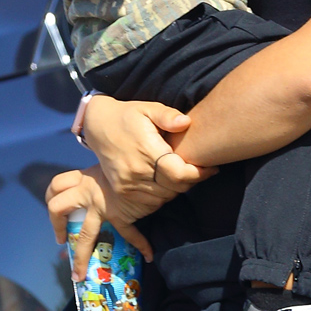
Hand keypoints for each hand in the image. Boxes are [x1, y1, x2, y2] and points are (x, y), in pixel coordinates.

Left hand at [46, 164, 162, 279]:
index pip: (57, 184)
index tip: (54, 206)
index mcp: (86, 176)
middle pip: (56, 207)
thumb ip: (105, 169)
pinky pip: (130, 234)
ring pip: (84, 234)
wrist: (150, 160)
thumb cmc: (132, 156)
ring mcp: (103, 205)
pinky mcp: (121, 215)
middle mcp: (89, 191)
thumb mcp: (112, 161)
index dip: (51, 196)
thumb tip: (107, 173)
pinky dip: (141, 244)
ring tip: (79, 273)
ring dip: (81, 256)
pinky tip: (149, 254)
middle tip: (61, 238)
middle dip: (55, 225)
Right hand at [82, 94, 212, 197]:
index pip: (178, 173)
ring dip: (178, 189)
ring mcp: (127, 184)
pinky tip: (167, 182)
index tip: (211, 168)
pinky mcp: (122, 191)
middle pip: (174, 188)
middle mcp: (136, 171)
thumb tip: (186, 122)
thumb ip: (167, 115)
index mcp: (146, 151)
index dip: (198, 174)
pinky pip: (151, 202)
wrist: (98, 125)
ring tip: (183, 174)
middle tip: (201, 170)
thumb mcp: (147, 108)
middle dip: (191, 181)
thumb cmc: (128, 115)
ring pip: (164, 197)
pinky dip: (164, 195)